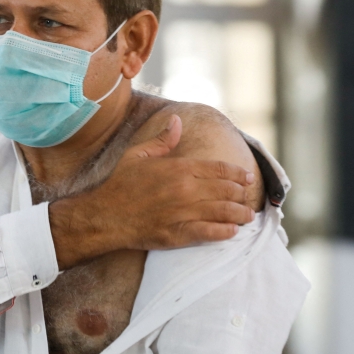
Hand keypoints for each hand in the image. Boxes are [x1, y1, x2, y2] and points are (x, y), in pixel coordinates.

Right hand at [48, 115, 255, 268]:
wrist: (104, 215)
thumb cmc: (119, 184)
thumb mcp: (138, 155)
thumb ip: (162, 139)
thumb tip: (176, 120)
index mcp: (178, 168)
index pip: (219, 169)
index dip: (237, 173)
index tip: (247, 176)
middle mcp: (185, 189)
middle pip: (226, 190)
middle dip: (242, 193)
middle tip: (248, 197)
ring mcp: (183, 213)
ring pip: (223, 212)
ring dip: (240, 213)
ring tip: (247, 215)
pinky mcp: (178, 234)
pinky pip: (210, 233)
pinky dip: (225, 232)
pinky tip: (233, 232)